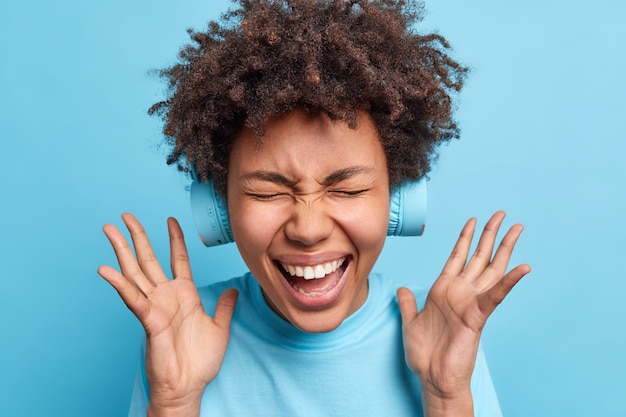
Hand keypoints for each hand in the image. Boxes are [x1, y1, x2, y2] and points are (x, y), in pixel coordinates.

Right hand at [97, 214, 237, 415]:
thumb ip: (224, 306)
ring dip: (121, 251)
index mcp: (184, 294)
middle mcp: (166, 296)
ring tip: (108, 230)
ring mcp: (155, 306)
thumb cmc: (200, 361)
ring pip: (135, 272)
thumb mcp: (219, 327)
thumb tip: (233, 289)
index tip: (170, 219)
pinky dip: (120, 284)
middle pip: (148, 259)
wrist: (188, 386)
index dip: (174, 239)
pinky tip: (106, 270)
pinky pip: (133, 298)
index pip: (178, 259)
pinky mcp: (149, 319)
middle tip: (125, 216)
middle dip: (137, 237)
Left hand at [397, 211, 529, 414]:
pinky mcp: (477, 315)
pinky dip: (509, 281)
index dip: (465, 238)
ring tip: (517, 229)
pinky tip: (523, 267)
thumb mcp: (410, 322)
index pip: (458, 256)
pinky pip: (495, 295)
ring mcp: (471, 302)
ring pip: (491, 268)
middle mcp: (461, 292)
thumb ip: (408, 304)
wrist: (433, 378)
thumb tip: (403, 289)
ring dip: (505, 248)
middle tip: (502, 214)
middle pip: (479, 257)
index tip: (473, 219)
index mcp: (444, 290)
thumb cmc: (424, 354)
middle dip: (490, 234)